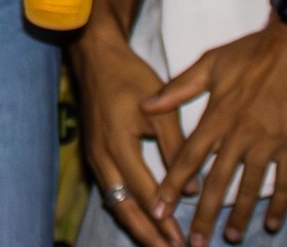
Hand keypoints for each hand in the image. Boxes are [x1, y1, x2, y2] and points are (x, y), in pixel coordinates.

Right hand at [73, 26, 186, 246]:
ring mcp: (95, 157)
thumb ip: (177, 149)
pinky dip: (126, 210)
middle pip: (124, 207)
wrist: (96, 58)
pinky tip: (141, 221)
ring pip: (115, 203)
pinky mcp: (95, 154)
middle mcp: (102, 157)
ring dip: (137, 226)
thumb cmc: (131, 78)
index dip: (163, 218)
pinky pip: (110, 192)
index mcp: (119, 145)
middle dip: (147, 234)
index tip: (180, 239)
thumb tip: (191, 190)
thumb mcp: (161, 109)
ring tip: (158, 245)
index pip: (144, 192)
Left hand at [147, 23, 286, 245]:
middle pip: (217, 181)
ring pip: (249, 186)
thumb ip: (179, 89)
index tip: (159, 209)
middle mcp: (240, 133)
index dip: (172, 185)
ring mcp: (269, 141)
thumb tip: (146, 104)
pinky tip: (272, 223)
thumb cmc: (253, 50)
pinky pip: (285, 181)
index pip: (189, 157)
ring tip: (229, 237)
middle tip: (193, 242)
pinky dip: (278, 204)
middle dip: (203, 214)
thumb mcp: (211, 63)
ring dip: (239, 215)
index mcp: (217, 115)